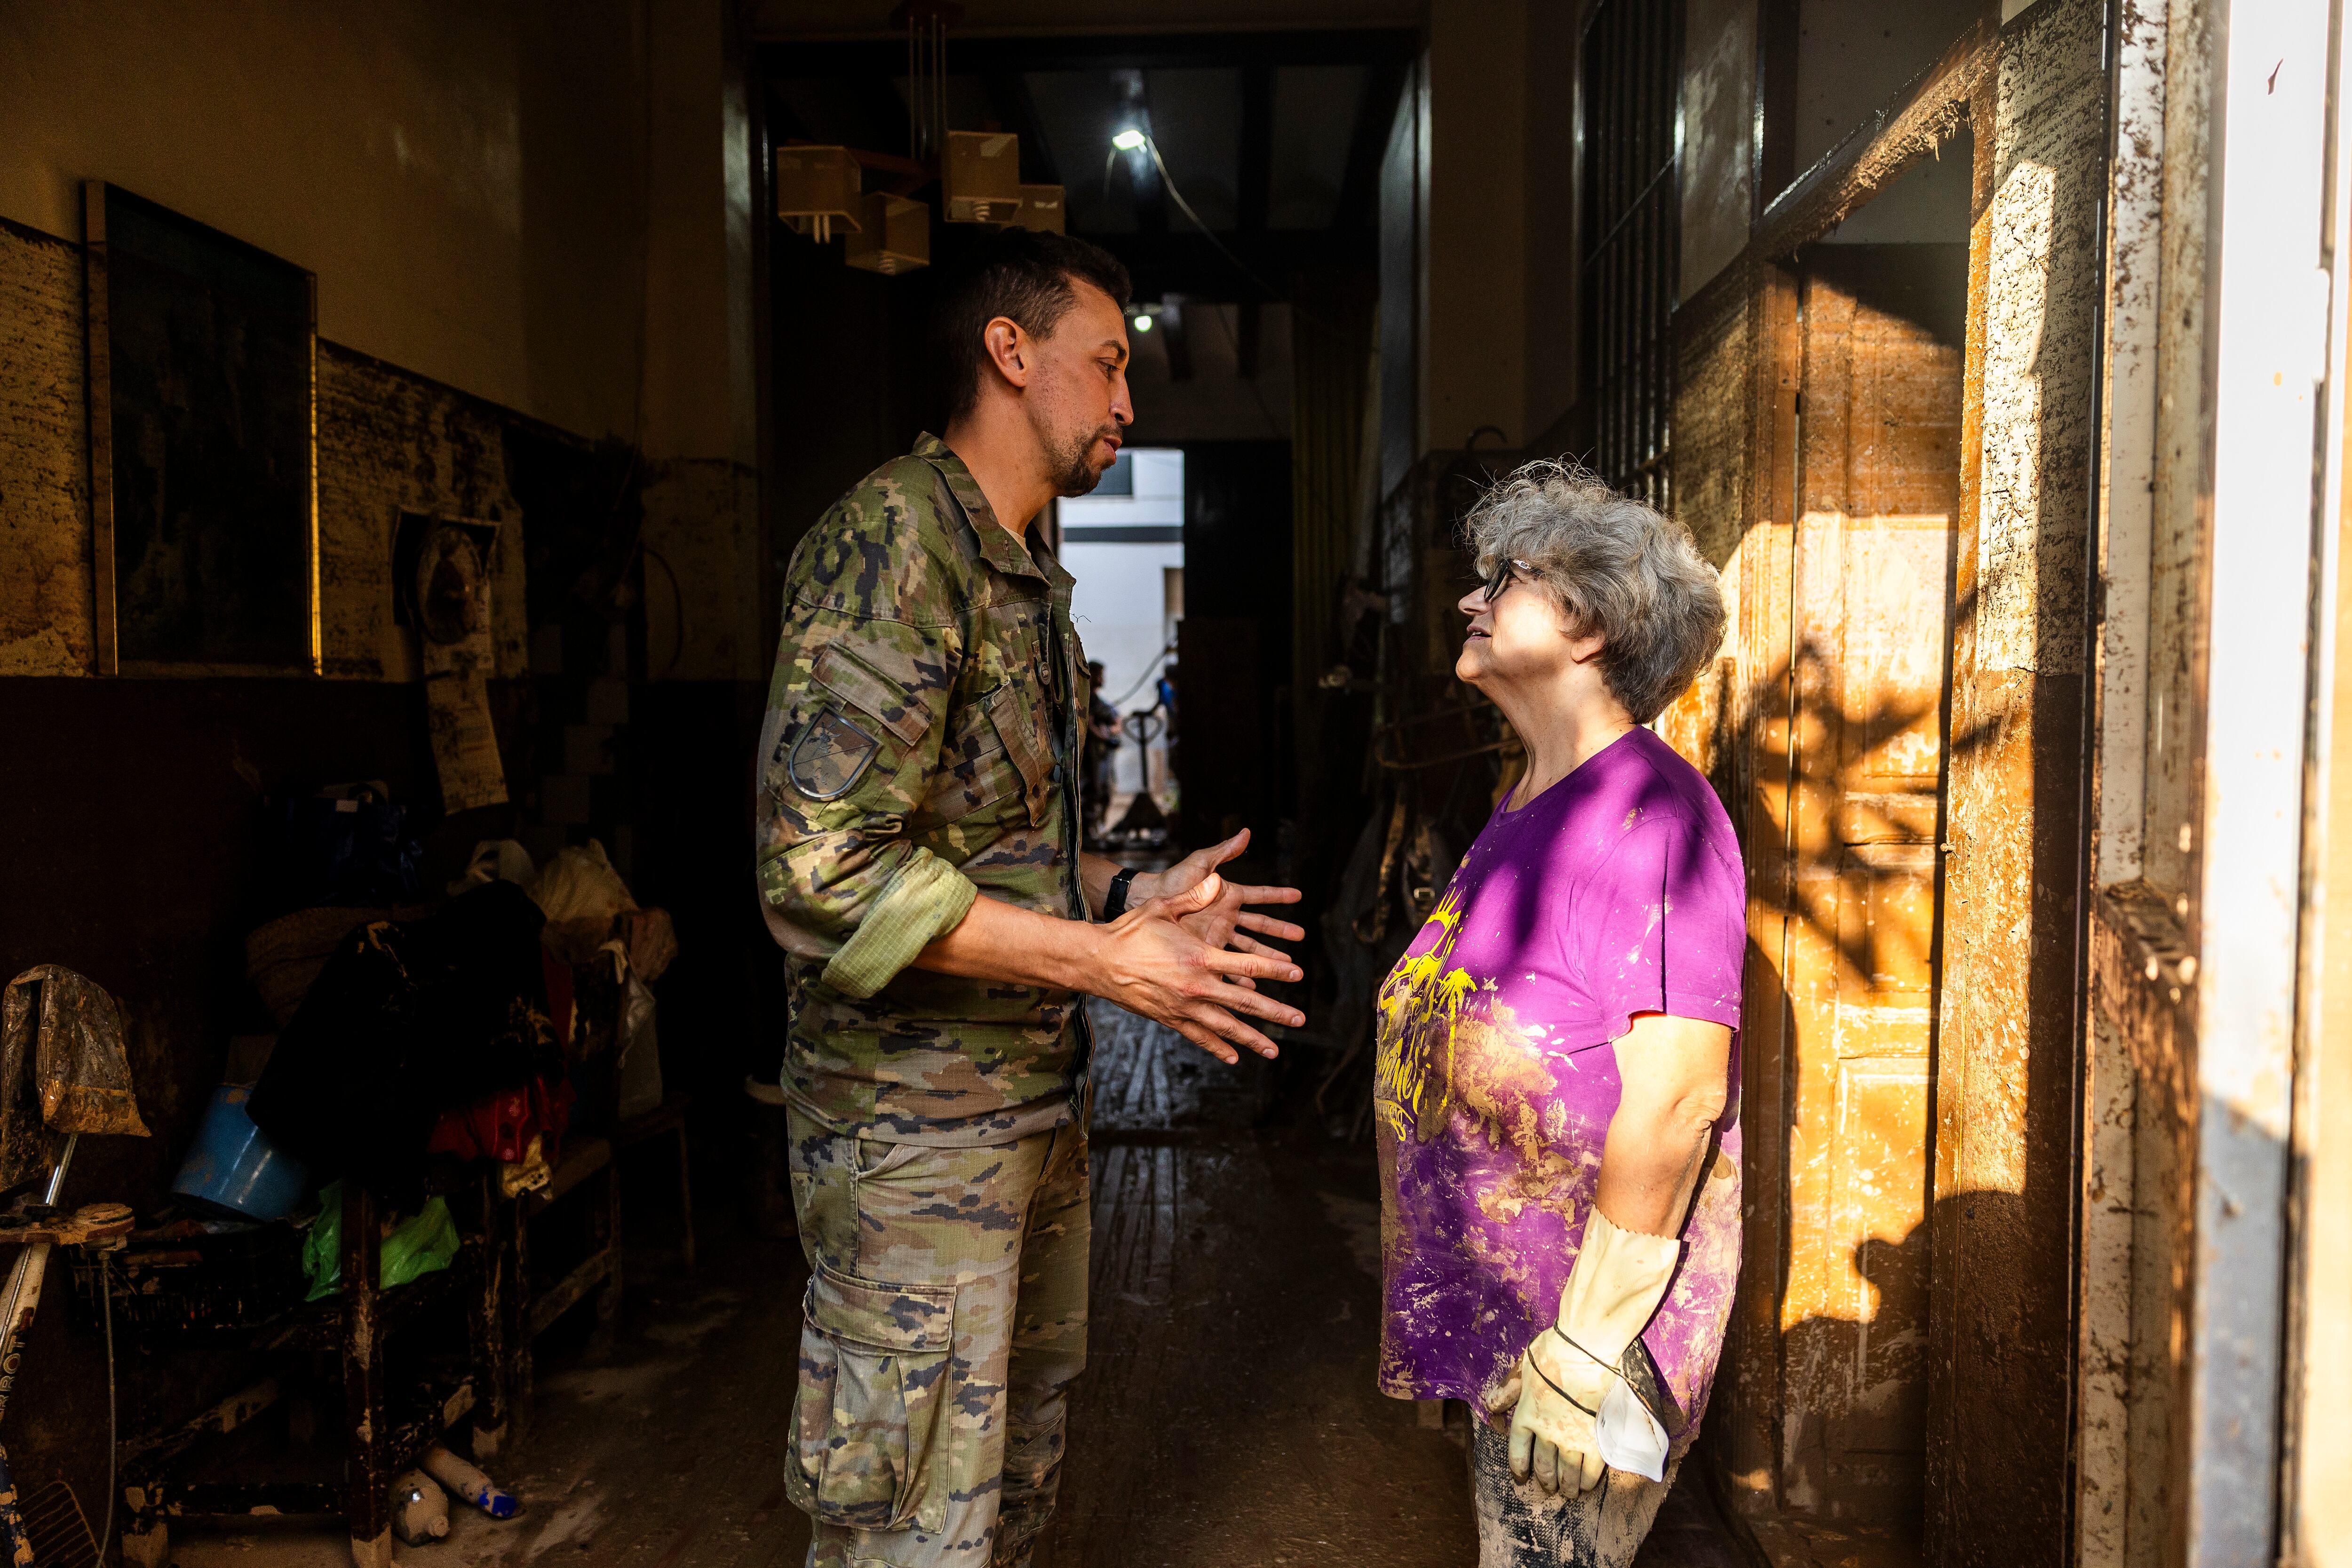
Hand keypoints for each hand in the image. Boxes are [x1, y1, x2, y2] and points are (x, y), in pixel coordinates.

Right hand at [1094, 874, 1304, 1064]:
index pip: (1248, 964)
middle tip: (1300, 1020)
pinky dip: (1217, 1047)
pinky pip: (1199, 1036)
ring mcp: (1184, 1007)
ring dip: (1252, 1038)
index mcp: (1200, 957)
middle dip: (1276, 1011)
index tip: (1298, 974)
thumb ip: (1195, 896)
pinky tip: (1233, 1056)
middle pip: (1245, 1001)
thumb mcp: (1163, 907)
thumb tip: (1219, 880)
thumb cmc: (1130, 931)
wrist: (1098, 962)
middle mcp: (1196, 986)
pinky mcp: (1169, 1019)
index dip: (1276, 969)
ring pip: (1226, 1026)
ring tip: (1274, 1050)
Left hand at [1145, 829, 1304, 960]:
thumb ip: (1224, 852)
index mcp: (1228, 896)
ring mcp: (1217, 935)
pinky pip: (1227, 966)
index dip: (1278, 895)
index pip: (1259, 896)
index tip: (1298, 895)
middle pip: (1260, 926)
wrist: (1145, 901)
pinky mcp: (1206, 950)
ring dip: (1267, 957)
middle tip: (1301, 935)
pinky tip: (1253, 986)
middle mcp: (1226, 917)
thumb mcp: (1201, 863)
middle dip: (1281, 931)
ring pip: (1249, 949)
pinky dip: (1240, 976)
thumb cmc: (1172, 880)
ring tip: (1286, 966)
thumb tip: (1246, 833)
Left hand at [1497, 1331, 1608, 1494]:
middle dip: (1544, 1480)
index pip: (1518, 1450)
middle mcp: (1547, 1432)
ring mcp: (1573, 1438)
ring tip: (1567, 1493)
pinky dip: (1587, 1481)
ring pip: (1567, 1473)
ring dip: (1565, 1486)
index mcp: (1526, 1415)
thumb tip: (1490, 1407)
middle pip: (1544, 1466)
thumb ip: (1508, 1390)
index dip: (1518, 1467)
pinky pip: (1592, 1469)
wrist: (1584, 1349)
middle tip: (1547, 1488)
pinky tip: (1586, 1486)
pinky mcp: (1597, 1439)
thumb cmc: (1551, 1352)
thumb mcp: (1522, 1367)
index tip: (1520, 1478)